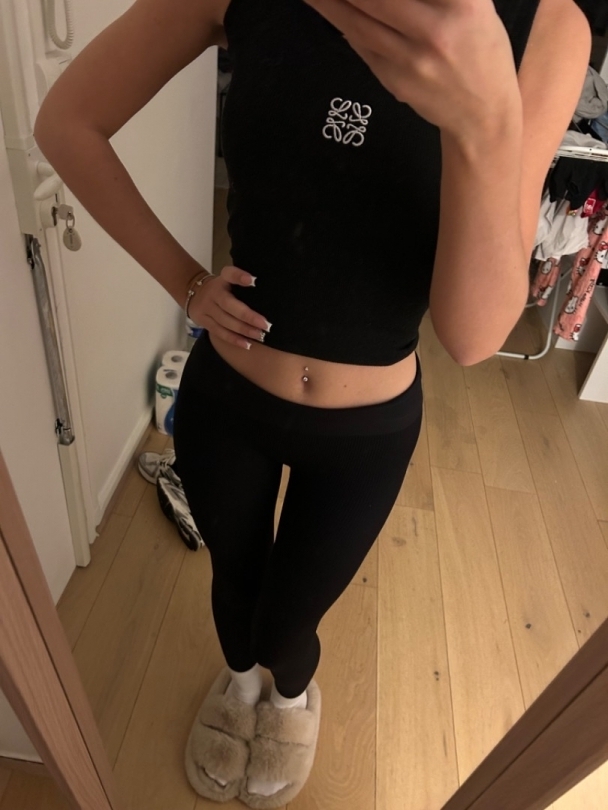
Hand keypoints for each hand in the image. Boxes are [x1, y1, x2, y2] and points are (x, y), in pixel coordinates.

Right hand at [188, 265, 271, 349]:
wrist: (193, 292)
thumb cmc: (221, 288)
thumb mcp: (229, 279)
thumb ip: (242, 283)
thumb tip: (265, 292)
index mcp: (222, 279)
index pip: (229, 274)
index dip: (239, 276)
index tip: (253, 281)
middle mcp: (213, 293)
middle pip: (229, 305)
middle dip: (248, 316)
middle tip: (265, 324)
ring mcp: (206, 308)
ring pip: (225, 321)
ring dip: (243, 330)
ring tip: (259, 335)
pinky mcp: (203, 321)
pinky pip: (219, 332)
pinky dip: (234, 339)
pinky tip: (247, 344)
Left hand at [304, 0, 522, 139]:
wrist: (482, 113)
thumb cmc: (480, 50)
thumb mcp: (474, 7)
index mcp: (464, 4)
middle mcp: (436, 30)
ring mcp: (412, 60)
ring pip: (359, 23)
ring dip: (329, 4)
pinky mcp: (396, 81)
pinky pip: (363, 46)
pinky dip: (344, 25)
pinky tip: (329, 9)